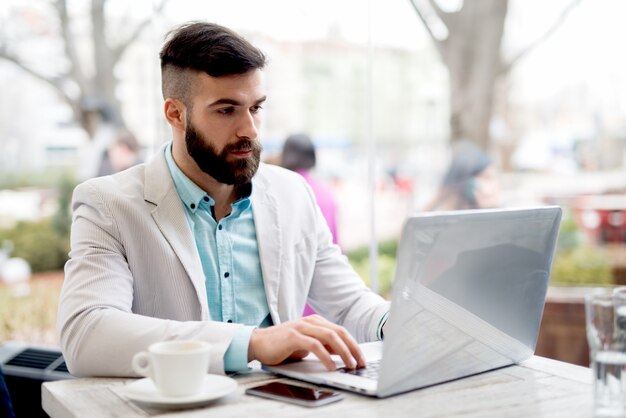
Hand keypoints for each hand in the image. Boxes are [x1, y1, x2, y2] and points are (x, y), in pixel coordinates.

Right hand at [248, 315, 364, 370]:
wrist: (258, 343)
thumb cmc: (282, 345)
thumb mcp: (306, 345)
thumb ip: (323, 345)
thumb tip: (343, 353)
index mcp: (315, 322)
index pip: (340, 331)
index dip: (353, 344)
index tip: (361, 358)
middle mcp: (310, 321)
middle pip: (339, 332)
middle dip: (353, 348)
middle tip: (361, 362)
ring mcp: (301, 327)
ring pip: (330, 337)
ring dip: (343, 352)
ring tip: (350, 365)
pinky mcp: (293, 336)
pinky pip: (315, 345)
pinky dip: (326, 356)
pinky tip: (332, 366)